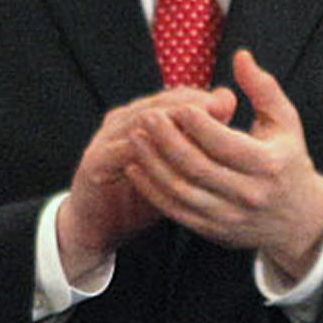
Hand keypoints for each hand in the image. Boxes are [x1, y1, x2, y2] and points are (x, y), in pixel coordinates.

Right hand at [58, 85, 237, 280]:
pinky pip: (120, 151)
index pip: (172, 96)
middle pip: (157, 102)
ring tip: (195, 126)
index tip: (228, 102)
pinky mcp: (94, 162)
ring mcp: (105, 140)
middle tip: (216, 108)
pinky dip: (143, 149)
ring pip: (140, 121)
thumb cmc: (141, 197)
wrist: (97, 225)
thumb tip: (227, 119)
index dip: (200, 98)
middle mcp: (122, 122)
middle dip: (187, 104)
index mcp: (140, 118)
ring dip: (167, 121)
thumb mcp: (173, 171)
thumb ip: (197, 147)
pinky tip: (164, 154)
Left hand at [124, 49, 322, 279]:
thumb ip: (263, 87)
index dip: (198, 124)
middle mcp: (249, 193)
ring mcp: (230, 215)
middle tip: (147, 116)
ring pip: (182, 191)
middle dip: (168, 141)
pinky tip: (137, 169)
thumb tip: (240, 56)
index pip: (225, 143)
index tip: (178, 105)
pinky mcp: (214, 230)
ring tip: (136, 138)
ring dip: (154, 164)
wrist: (300, 219)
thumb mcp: (286, 121)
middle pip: (198, 167)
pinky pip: (176, 210)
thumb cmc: (289, 160)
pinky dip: (152, 191)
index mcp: (268, 164)